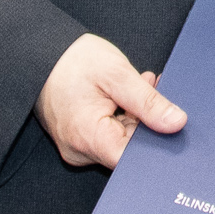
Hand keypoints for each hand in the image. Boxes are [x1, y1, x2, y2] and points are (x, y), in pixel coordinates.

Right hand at [36, 33, 183, 170]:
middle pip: (130, 151)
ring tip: (139, 85)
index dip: (157, 143)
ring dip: (137, 116)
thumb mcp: (117, 74)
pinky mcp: (81, 140)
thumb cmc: (71, 61)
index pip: (134, 159)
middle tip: (155, 89)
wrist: (37, 54)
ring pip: (123, 142)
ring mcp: (79, 148)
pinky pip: (110, 135)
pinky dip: (124, 117)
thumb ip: (148, 102)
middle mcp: (81, 151)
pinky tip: (126, 95)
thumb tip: (177, 123)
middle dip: (148, 122)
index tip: (171, 120)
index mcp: (88, 138)